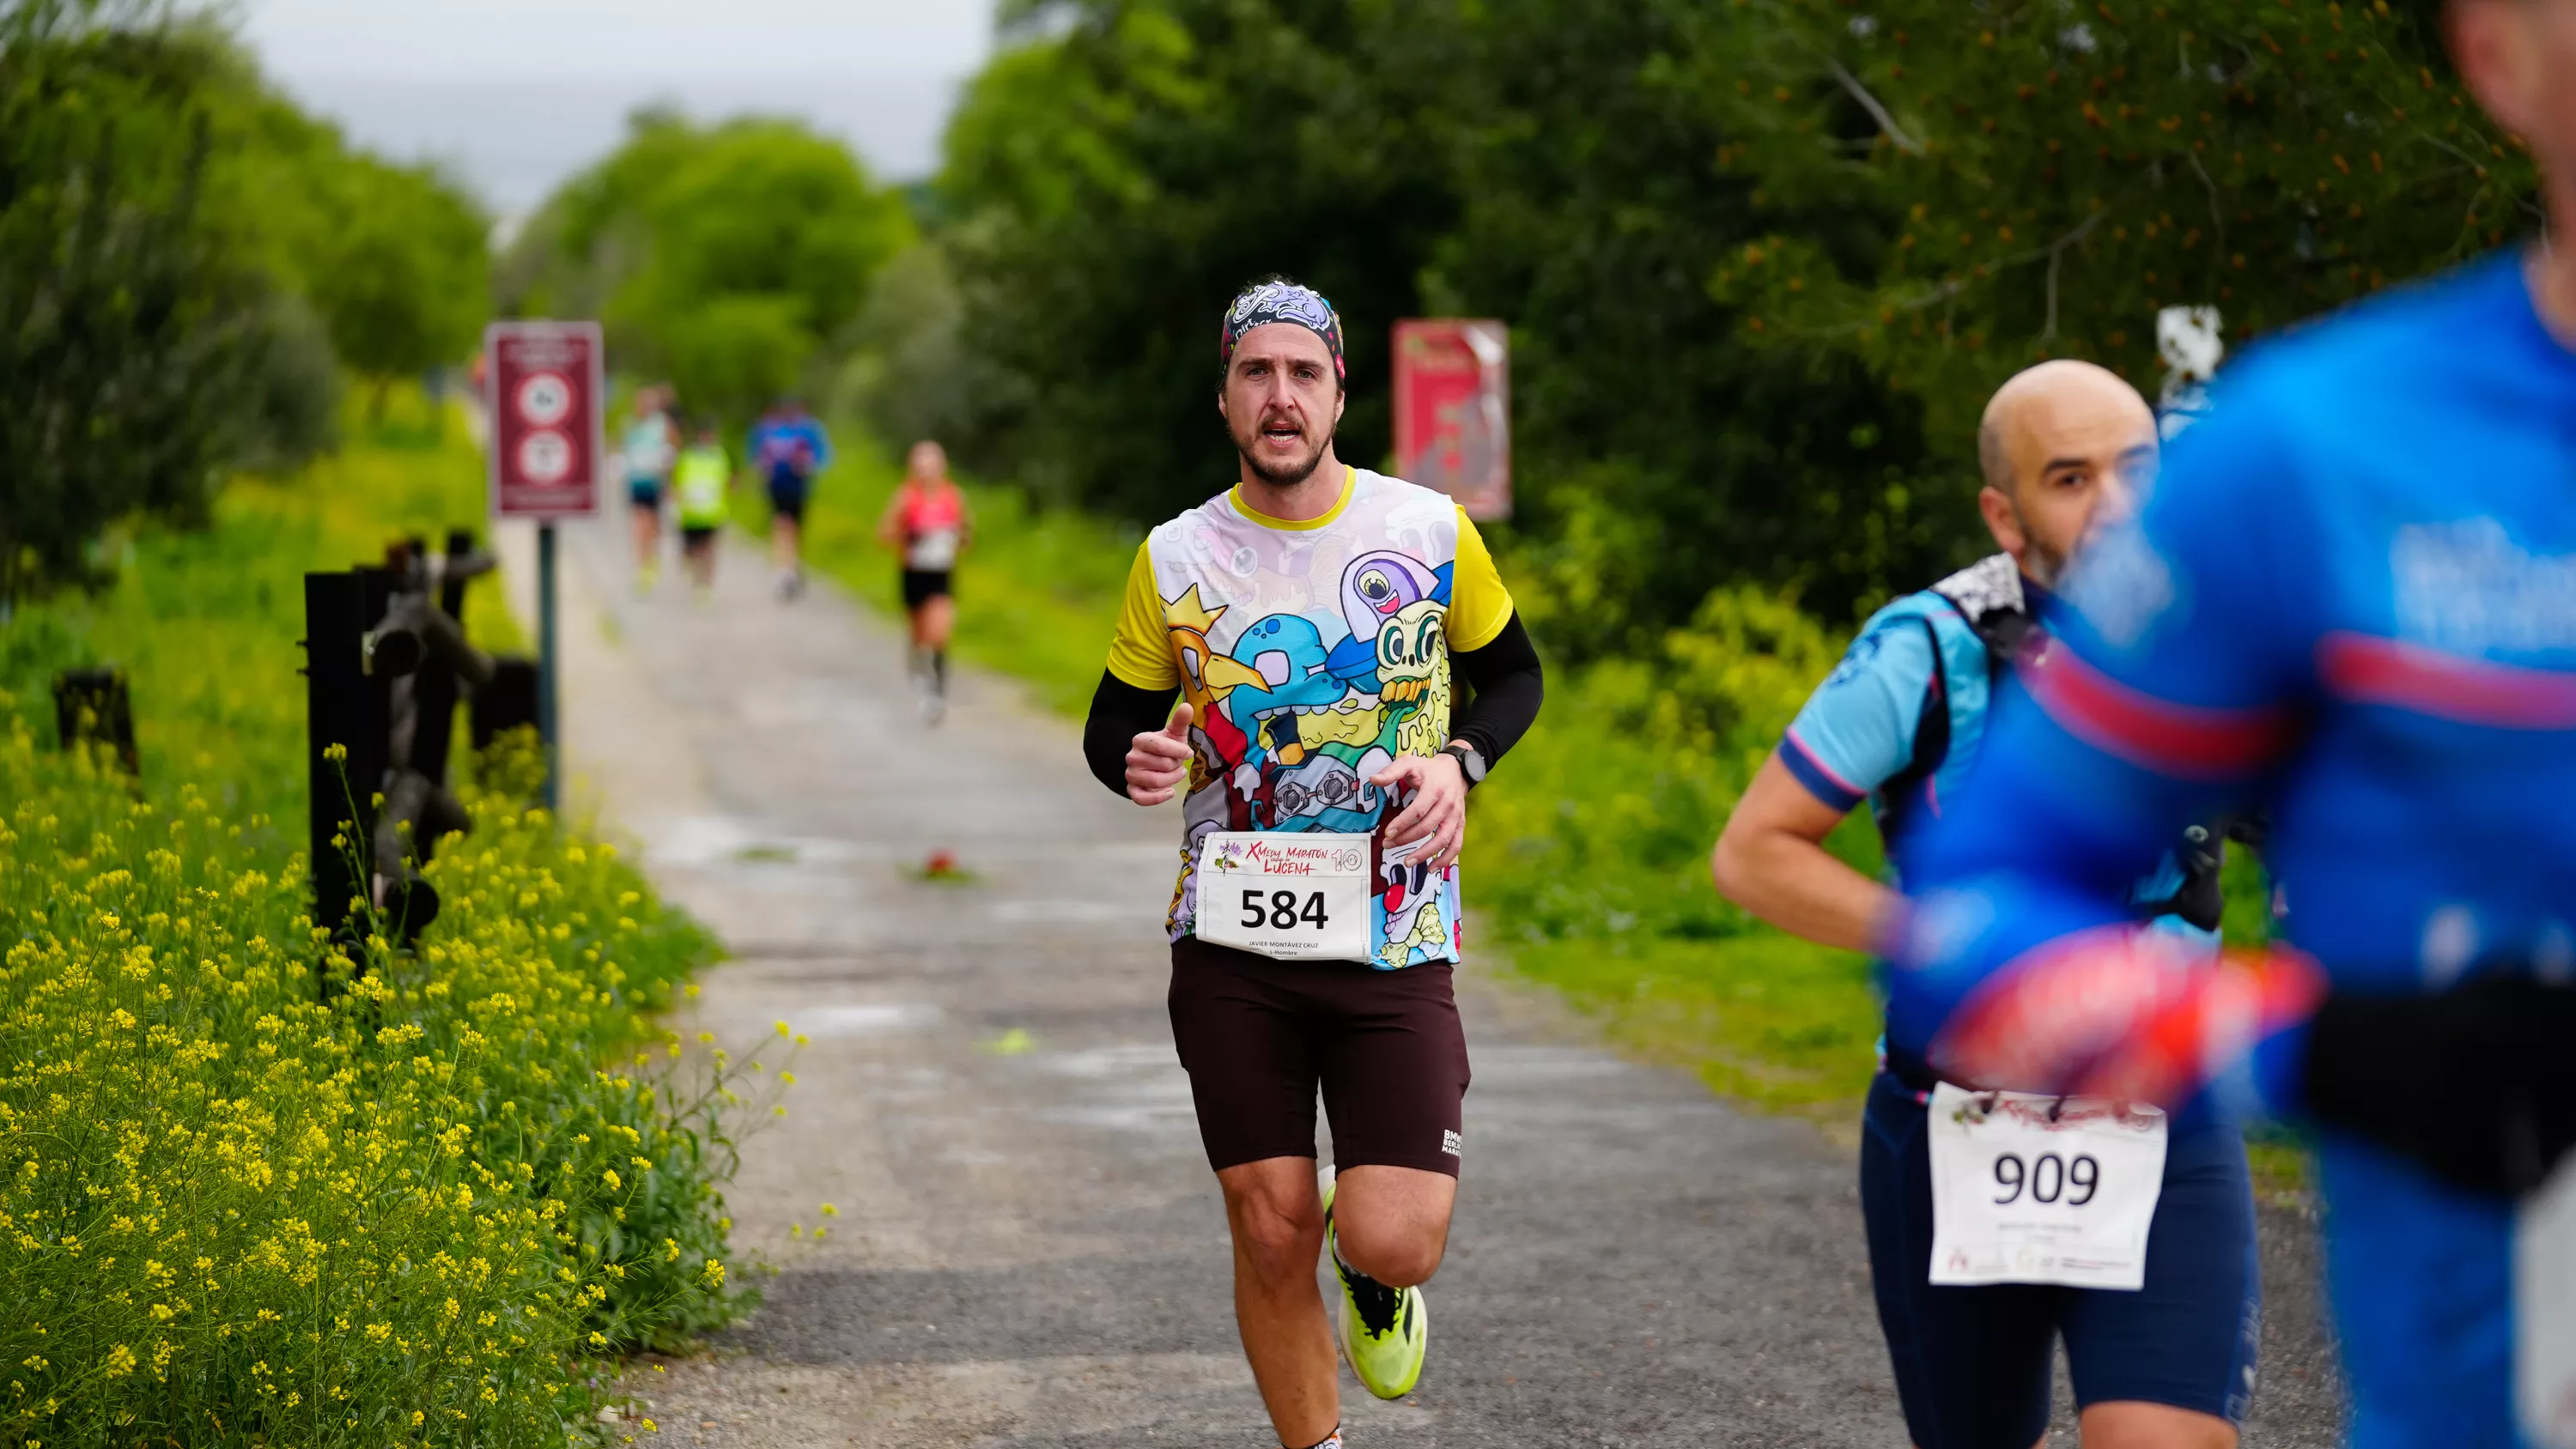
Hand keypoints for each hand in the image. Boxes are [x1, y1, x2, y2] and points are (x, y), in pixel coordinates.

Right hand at [1125, 702, 1194, 805]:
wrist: (1156, 764)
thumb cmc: (1167, 748)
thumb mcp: (1175, 734)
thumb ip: (1181, 720)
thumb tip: (1187, 706)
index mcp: (1140, 740)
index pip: (1160, 746)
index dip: (1179, 750)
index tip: (1189, 752)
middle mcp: (1131, 757)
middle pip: (1163, 765)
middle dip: (1176, 765)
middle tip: (1178, 763)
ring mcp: (1131, 774)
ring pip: (1156, 781)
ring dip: (1172, 780)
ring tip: (1176, 774)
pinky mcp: (1132, 790)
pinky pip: (1141, 799)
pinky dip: (1158, 798)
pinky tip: (1170, 792)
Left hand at [1372, 750, 1467, 871]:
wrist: (1456, 770)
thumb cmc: (1429, 769)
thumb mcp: (1410, 763)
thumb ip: (1391, 771)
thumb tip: (1373, 779)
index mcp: (1434, 789)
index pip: (1417, 810)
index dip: (1402, 823)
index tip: (1387, 833)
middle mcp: (1447, 804)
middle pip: (1427, 827)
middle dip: (1406, 839)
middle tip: (1388, 845)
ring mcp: (1456, 816)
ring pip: (1443, 839)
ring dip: (1425, 853)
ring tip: (1407, 862)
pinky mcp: (1460, 824)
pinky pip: (1456, 845)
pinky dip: (1446, 859)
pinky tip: (1432, 868)